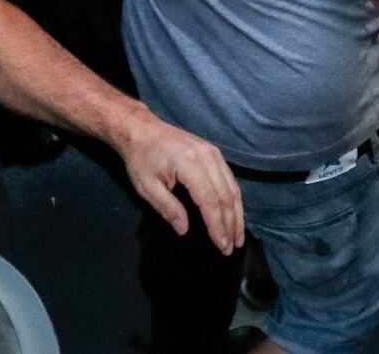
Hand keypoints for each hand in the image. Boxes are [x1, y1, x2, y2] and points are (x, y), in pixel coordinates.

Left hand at [116, 109, 244, 254]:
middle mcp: (207, 156)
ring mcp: (212, 152)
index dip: (217, 225)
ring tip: (237, 236)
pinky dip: (234, 199)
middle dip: (230, 224)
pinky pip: (229, 178)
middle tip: (231, 248)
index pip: (209, 200)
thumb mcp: (147, 187)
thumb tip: (184, 230)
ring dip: (236, 214)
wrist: (141, 130)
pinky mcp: (213, 152)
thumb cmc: (141, 158)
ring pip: (232, 187)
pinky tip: (234, 214)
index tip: (222, 246)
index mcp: (189, 163)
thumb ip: (168, 208)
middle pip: (226, 195)